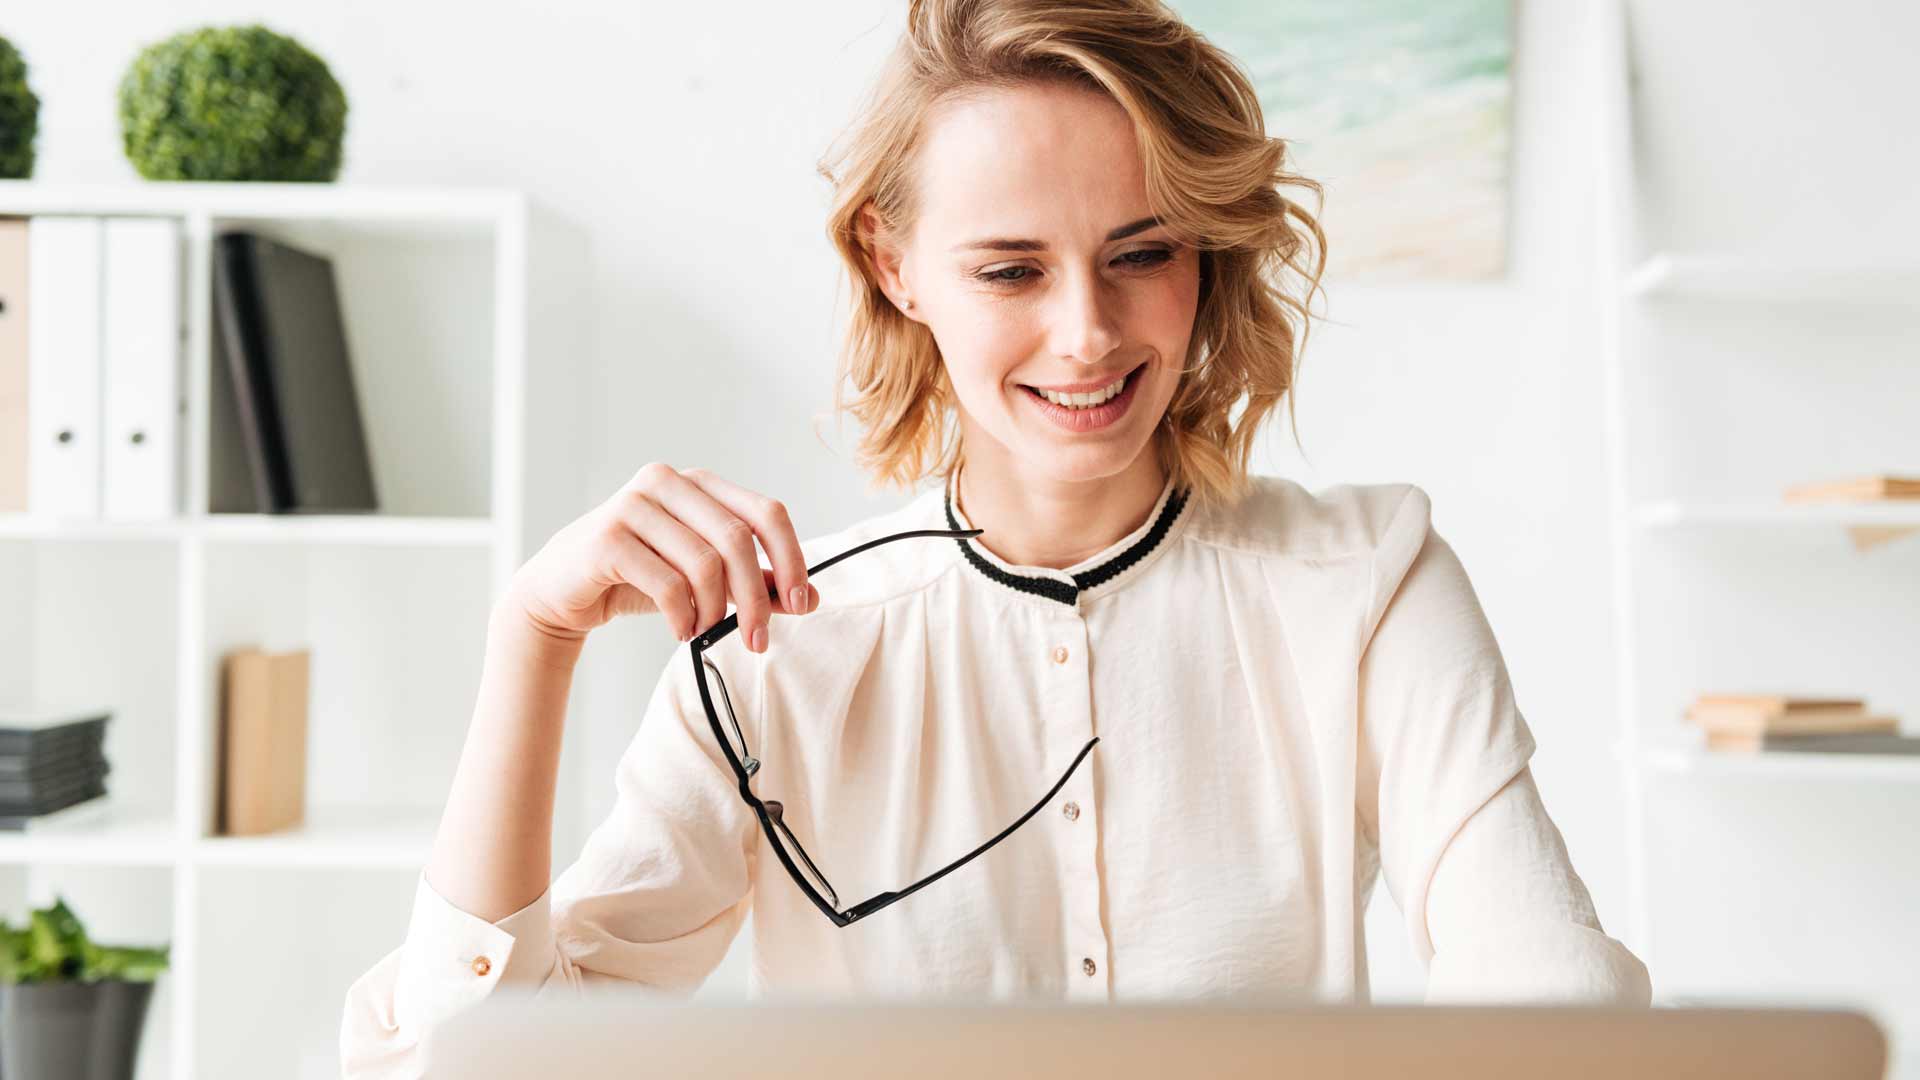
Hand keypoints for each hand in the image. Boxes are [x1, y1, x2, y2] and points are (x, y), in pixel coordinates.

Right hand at [504, 463, 815, 652]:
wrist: (560, 593)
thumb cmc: (637, 578)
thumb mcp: (703, 580)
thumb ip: (752, 583)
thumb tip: (808, 599)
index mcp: (699, 483)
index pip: (766, 512)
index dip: (791, 558)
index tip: (800, 603)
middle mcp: (668, 481)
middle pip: (739, 539)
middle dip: (757, 598)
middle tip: (757, 640)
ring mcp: (634, 504)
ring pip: (705, 563)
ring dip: (715, 611)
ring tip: (703, 632)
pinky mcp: (608, 537)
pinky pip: (668, 583)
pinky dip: (683, 616)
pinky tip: (680, 629)